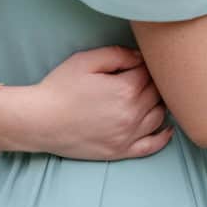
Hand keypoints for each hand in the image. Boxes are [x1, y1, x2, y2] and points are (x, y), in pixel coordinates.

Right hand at [0, 47, 172, 159]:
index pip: (150, 72)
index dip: (144, 64)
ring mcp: (127, 136)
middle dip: (153, 81)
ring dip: (159, 103)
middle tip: (142, 76)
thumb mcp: (87, 60)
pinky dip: (163, 136)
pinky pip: (151, 146)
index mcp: (126, 89)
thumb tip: (141, 57)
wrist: (38, 121)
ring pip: (159, 115)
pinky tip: (167, 127)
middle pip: (157, 92)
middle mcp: (132, 114)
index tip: (136, 62)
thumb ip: (119, 54)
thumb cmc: (60, 87)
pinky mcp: (120, 152)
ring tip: (151, 95)